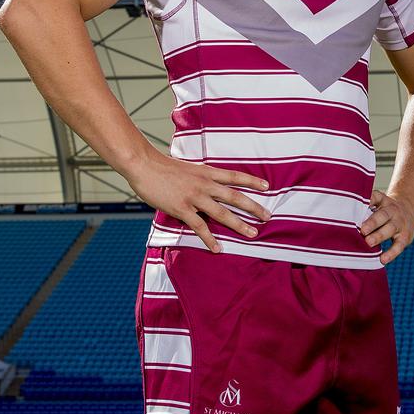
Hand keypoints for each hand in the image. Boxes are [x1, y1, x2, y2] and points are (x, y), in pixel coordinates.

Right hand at [126, 148, 269, 253]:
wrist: (144, 166)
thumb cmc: (163, 167)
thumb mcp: (188, 168)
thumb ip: (201, 178)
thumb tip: (210, 188)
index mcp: (207, 172)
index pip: (235, 176)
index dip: (252, 181)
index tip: (267, 187)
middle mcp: (205, 184)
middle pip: (235, 196)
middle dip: (253, 207)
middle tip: (268, 216)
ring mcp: (194, 197)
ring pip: (222, 213)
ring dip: (239, 224)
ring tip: (253, 234)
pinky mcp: (182, 209)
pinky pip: (200, 227)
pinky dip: (210, 239)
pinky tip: (218, 248)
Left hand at [359, 190, 413, 264]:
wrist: (409, 211)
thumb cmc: (385, 210)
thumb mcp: (378, 203)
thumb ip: (365, 208)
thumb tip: (345, 219)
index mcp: (383, 200)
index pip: (376, 197)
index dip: (368, 200)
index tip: (357, 205)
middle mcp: (392, 210)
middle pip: (383, 215)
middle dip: (372, 223)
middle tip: (362, 230)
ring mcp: (400, 223)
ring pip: (390, 229)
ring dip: (379, 236)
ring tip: (369, 243)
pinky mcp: (405, 236)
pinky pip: (399, 245)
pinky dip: (391, 253)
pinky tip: (382, 259)